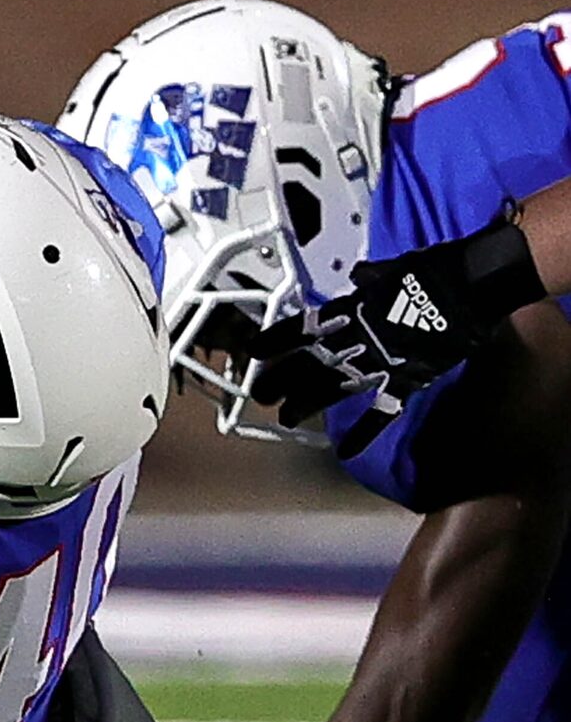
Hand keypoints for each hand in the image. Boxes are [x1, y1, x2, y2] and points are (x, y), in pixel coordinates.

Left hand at [250, 213, 545, 457]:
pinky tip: (345, 451)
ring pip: (333, 388)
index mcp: (350, 311)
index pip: (303, 328)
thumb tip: (359, 276)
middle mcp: (356, 339)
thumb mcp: (389, 270)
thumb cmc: (429, 272)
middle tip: (260, 392)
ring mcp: (380, 363)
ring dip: (306, 403)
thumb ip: (368, 279)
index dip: (277, 339)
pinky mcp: (406, 381)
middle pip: (309, 363)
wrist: (467, 287)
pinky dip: (365, 433)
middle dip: (281, 378)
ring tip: (285, 418)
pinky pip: (382, 411)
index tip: (254, 351)